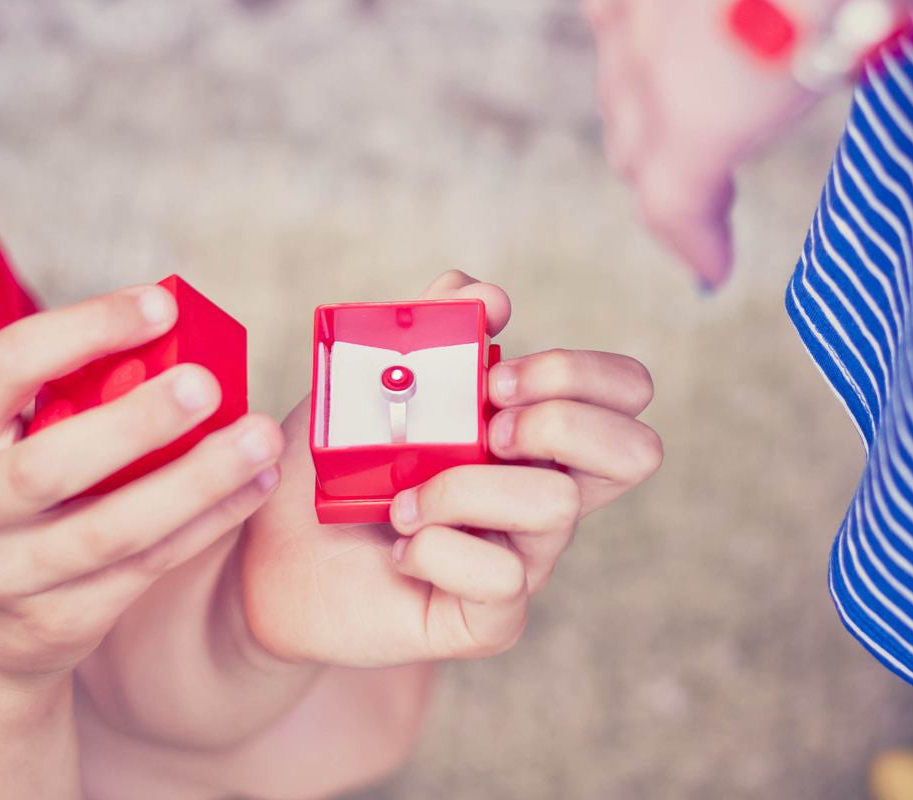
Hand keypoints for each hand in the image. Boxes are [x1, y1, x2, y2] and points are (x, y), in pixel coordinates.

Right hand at [0, 285, 282, 687]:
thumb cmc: (6, 501)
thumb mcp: (4, 442)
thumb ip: (66, 396)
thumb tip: (174, 328)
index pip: (8, 365)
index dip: (87, 329)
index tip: (163, 305)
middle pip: (50, 465)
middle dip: (135, 422)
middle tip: (207, 384)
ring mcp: (7, 575)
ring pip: (112, 530)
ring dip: (198, 481)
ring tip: (260, 440)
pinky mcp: (61, 622)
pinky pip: (149, 565)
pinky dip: (210, 522)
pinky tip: (257, 486)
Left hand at [240, 270, 660, 667]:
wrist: (274, 548)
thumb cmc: (331, 460)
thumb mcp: (371, 377)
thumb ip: (430, 327)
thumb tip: (490, 296)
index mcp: (531, 432)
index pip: (625, 393)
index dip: (584, 374)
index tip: (496, 377)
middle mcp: (543, 492)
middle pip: (638, 451)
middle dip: (563, 421)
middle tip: (486, 427)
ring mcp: (525, 557)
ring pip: (558, 504)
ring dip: (466, 485)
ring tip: (403, 497)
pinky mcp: (489, 616)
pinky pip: (501, 577)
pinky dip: (435, 547)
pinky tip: (398, 546)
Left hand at [582, 0, 912, 287]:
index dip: (648, 46)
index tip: (663, 78)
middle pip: (625, 77)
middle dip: (645, 117)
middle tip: (671, 157)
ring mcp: (652, 55)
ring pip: (639, 135)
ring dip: (664, 174)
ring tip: (690, 214)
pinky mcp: (686, 119)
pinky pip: (675, 195)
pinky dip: (694, 235)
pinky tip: (710, 265)